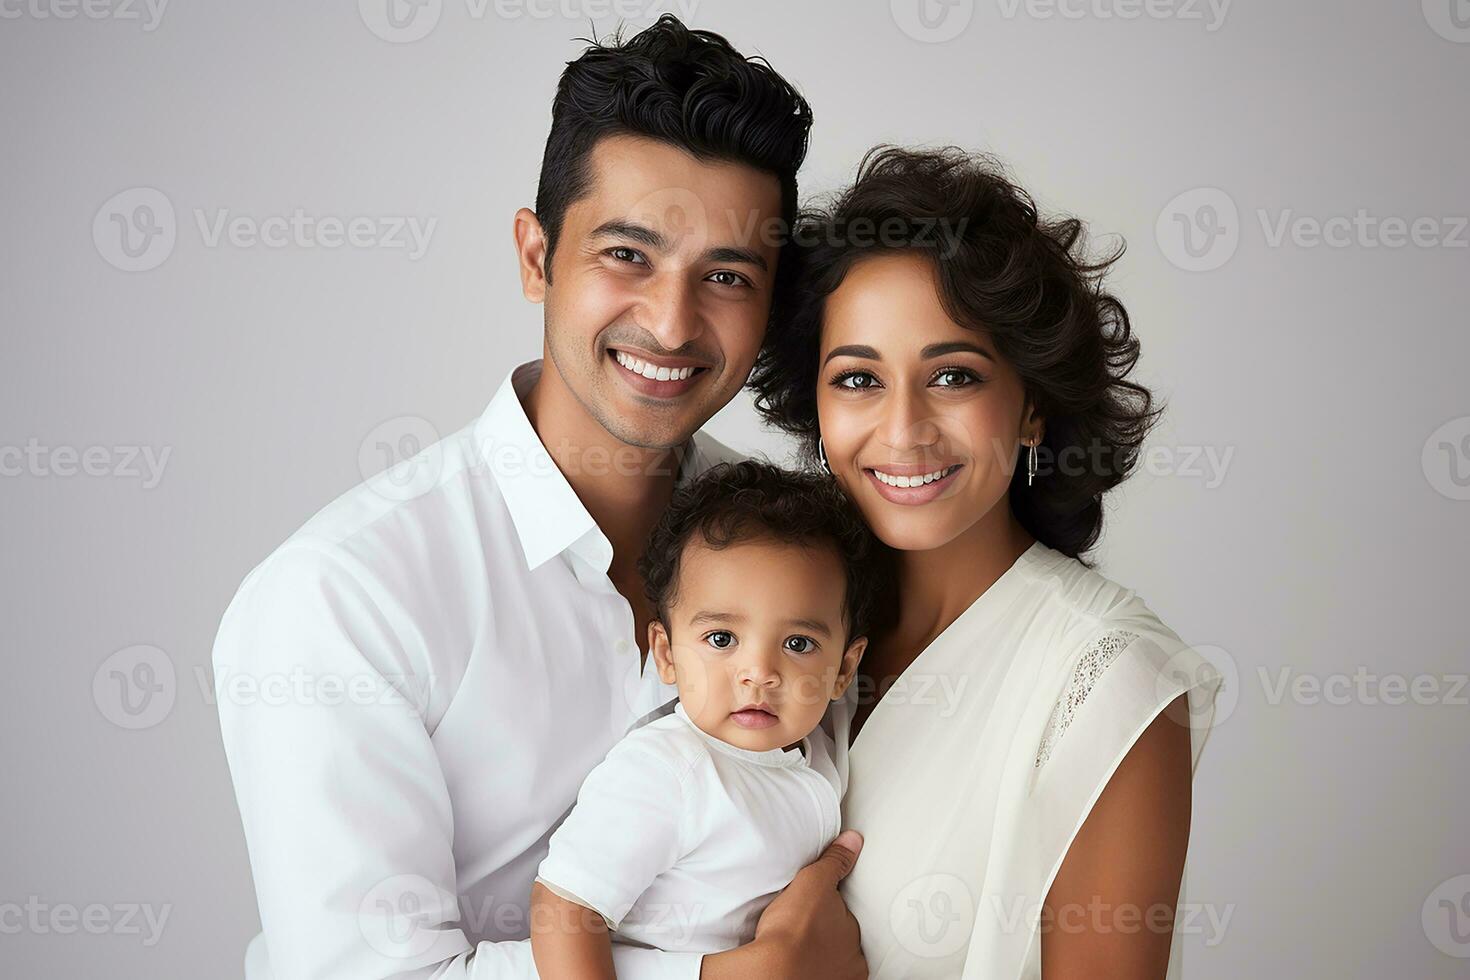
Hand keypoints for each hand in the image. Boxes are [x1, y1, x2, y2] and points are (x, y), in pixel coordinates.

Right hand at [702, 830, 866, 979]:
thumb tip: (853, 841)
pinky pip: (809, 974)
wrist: (771, 969)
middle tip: (804, 923)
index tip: (816, 907)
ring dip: (814, 950)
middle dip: (825, 932)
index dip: (832, 910)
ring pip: (824, 961)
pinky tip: (787, 958)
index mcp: (855, 942)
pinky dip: (802, 967)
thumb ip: (835, 862)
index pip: (848, 920)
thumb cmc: (794, 931)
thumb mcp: (815, 882)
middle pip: (838, 943)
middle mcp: (848, 967)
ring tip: (794, 940)